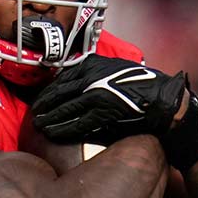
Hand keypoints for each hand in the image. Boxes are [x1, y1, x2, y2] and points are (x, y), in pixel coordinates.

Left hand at [32, 55, 189, 145]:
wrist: (163, 99)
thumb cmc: (137, 88)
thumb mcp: (110, 72)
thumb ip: (90, 77)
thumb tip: (68, 90)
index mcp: (93, 63)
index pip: (61, 78)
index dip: (46, 92)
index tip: (38, 101)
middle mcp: (92, 75)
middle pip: (58, 92)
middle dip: (43, 105)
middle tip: (34, 115)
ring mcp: (98, 92)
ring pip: (64, 107)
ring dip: (49, 118)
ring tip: (39, 126)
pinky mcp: (105, 110)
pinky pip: (77, 122)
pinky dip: (62, 129)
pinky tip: (52, 134)